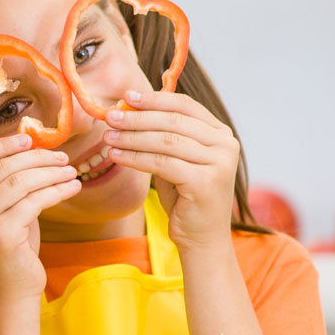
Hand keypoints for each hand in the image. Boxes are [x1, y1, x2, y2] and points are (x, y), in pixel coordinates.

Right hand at [0, 135, 80, 301]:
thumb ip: (8, 181)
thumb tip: (32, 145)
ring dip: (51, 173)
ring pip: (20, 182)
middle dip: (38, 158)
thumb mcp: (5, 209)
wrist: (12, 290)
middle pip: (2, 166)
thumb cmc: (13, 247)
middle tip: (63, 158)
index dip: (1, 143)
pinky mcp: (1, 235)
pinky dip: (57, 191)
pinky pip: (34, 201)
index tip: (28, 140)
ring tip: (71, 172)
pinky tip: (72, 188)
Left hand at [102, 89, 238, 250]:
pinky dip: (135, 158)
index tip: (126, 96)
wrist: (201, 238)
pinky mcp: (205, 182)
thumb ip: (160, 134)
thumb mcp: (174, 159)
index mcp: (220, 133)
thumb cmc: (184, 197)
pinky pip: (161, 163)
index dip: (154, 99)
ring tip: (108, 137)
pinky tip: (116, 156)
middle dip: (137, 118)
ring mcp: (219, 163)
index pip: (185, 106)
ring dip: (131, 137)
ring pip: (165, 141)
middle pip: (173, 121)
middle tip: (110, 117)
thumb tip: (128, 107)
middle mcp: (226, 145)